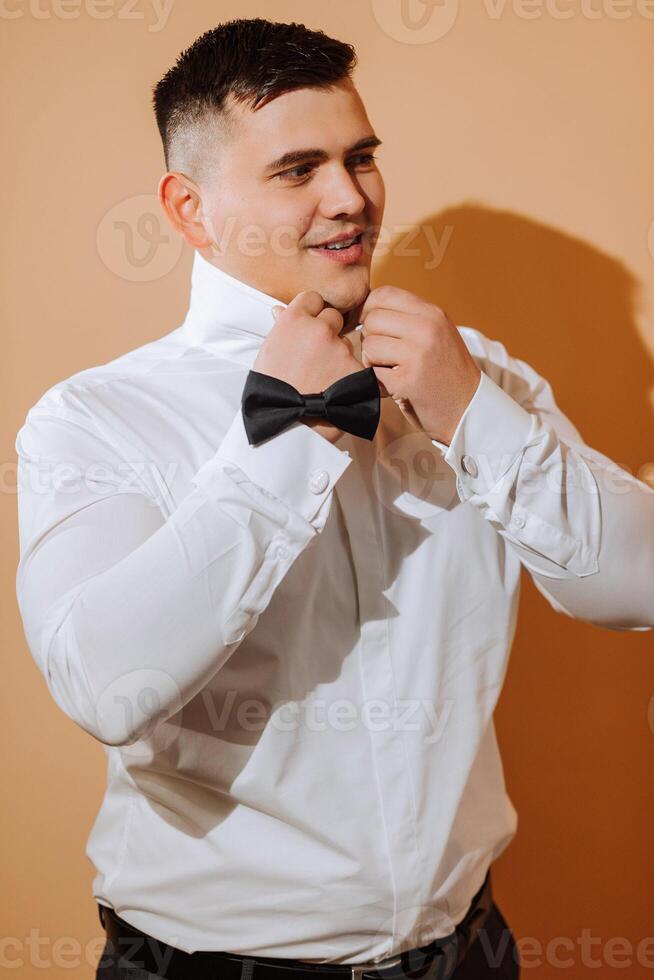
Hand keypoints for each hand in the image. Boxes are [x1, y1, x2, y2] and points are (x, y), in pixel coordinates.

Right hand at [253, 290, 384, 443]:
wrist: (287, 428)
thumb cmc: (271, 394)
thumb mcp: (268, 354)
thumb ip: (281, 329)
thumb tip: (280, 310)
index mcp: (293, 320)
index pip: (313, 298)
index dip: (313, 313)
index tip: (310, 328)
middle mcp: (319, 329)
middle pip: (334, 317)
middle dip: (328, 332)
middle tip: (317, 358)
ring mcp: (340, 349)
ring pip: (347, 344)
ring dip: (340, 356)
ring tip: (323, 381)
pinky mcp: (358, 370)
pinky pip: (358, 367)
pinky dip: (350, 377)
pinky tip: (336, 392)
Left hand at [359, 286, 481, 444]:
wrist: (469, 410)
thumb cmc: (446, 374)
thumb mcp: (437, 334)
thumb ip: (410, 318)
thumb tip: (369, 307)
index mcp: (433, 314)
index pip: (383, 294)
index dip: (370, 311)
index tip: (376, 329)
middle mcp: (428, 329)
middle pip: (372, 319)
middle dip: (371, 339)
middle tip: (385, 356)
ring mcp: (418, 355)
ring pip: (369, 345)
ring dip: (372, 362)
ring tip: (391, 371)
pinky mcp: (408, 381)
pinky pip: (372, 372)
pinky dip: (377, 382)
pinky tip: (394, 387)